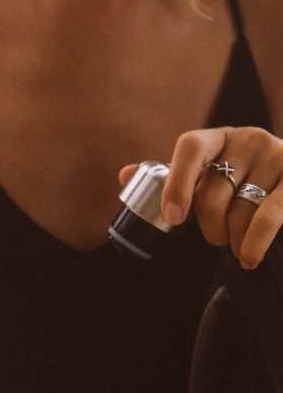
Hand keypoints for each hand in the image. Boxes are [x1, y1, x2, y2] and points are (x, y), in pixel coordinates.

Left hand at [120, 126, 282, 268]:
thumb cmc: (246, 181)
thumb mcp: (212, 174)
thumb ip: (172, 176)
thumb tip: (124, 176)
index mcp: (219, 136)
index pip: (190, 146)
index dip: (177, 181)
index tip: (172, 217)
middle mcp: (249, 139)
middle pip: (213, 191)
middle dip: (208, 226)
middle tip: (214, 238)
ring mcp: (277, 156)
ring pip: (240, 211)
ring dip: (234, 240)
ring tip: (237, 246)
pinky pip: (268, 217)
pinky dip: (253, 244)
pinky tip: (248, 256)